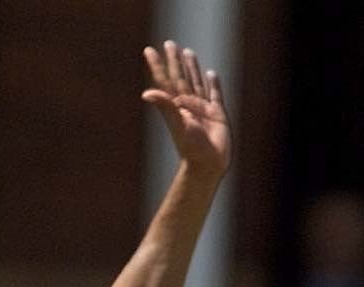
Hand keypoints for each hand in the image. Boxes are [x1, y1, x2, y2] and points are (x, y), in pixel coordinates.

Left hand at [142, 41, 231, 179]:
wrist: (208, 164)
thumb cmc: (191, 147)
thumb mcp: (177, 124)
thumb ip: (164, 106)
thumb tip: (146, 93)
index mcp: (176, 105)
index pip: (165, 80)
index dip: (157, 65)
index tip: (148, 50)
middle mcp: (188, 104)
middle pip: (180, 77)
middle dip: (175, 61)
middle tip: (170, 44)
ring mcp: (202, 109)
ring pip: (196, 83)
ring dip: (192, 68)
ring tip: (188, 52)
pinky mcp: (217, 114)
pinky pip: (215, 95)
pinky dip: (213, 84)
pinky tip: (211, 74)